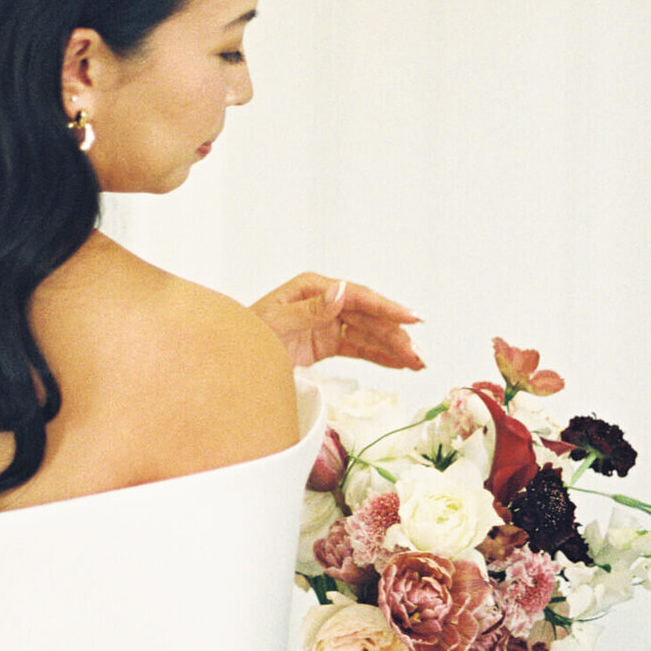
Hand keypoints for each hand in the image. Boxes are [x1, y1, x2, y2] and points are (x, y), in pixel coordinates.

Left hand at [251, 272, 423, 370]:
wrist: (232, 360)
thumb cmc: (246, 336)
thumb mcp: (274, 323)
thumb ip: (309, 310)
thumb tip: (341, 291)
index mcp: (312, 288)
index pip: (356, 295)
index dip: (386, 307)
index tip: (410, 318)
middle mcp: (324, 302)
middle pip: (368, 316)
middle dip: (395, 334)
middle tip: (417, 354)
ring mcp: (328, 323)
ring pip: (368, 333)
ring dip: (393, 347)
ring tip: (417, 362)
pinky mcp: (327, 343)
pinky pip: (358, 347)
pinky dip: (379, 355)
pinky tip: (400, 362)